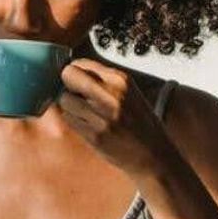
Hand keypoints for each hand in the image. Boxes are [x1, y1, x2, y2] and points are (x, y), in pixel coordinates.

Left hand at [57, 59, 170, 177]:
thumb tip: (71, 71)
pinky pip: (69, 119)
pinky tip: (87, 126)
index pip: (80, 63)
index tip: (76, 82)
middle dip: (67, 85)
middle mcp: (112, 94)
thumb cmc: (139, 123)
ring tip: (84, 114)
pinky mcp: (95, 135)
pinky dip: (73, 121)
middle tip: (75, 96)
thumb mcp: (128, 93)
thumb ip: (102, 80)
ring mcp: (103, 116)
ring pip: (64, 100)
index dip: (74, 73)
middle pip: (68, 75)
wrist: (153, 154)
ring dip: (69, 106)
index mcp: (121, 80)